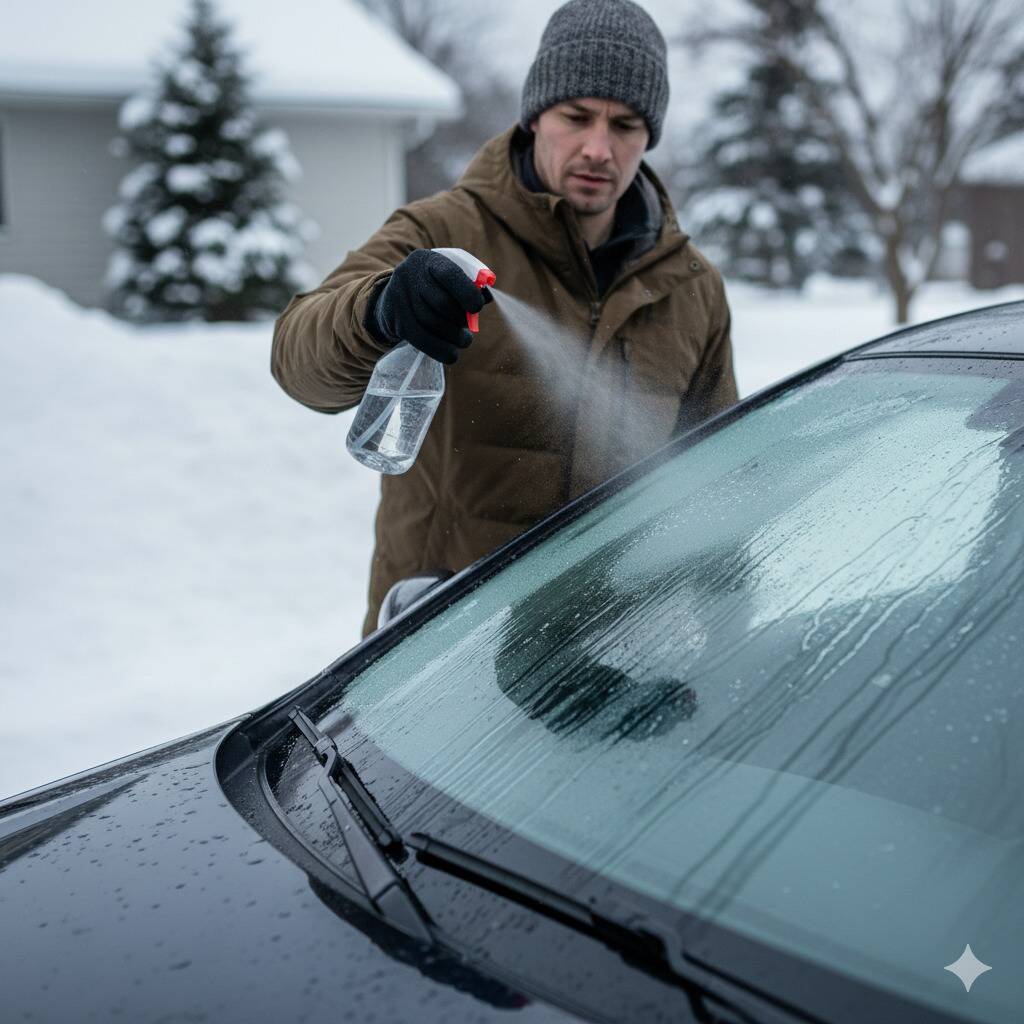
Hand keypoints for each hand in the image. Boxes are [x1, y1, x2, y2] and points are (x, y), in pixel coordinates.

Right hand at [371, 249, 491, 364]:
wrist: (396, 297)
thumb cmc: (434, 286)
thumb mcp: (448, 278)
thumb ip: (470, 283)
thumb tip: (486, 297)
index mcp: (429, 260)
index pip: (450, 274)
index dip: (468, 293)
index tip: (478, 307)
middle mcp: (410, 275)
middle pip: (442, 303)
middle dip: (462, 319)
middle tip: (469, 325)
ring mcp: (400, 298)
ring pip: (433, 324)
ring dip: (455, 337)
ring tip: (464, 340)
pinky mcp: (396, 321)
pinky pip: (422, 340)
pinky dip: (442, 350)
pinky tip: (453, 353)